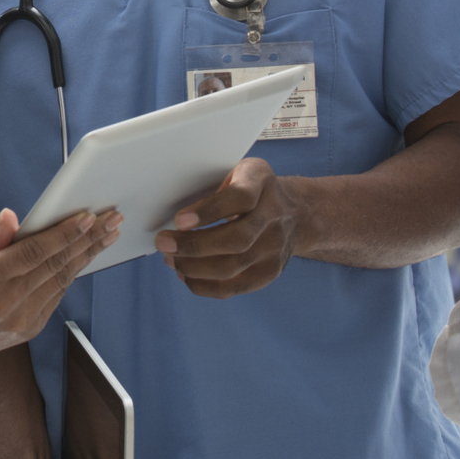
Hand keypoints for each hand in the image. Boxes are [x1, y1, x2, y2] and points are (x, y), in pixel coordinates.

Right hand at [0, 208, 120, 368]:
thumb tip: (12, 218)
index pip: (32, 254)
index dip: (62, 234)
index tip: (86, 217)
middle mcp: (5, 304)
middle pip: (54, 265)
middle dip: (87, 239)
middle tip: (111, 219)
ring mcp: (19, 320)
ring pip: (60, 281)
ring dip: (86, 255)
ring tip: (107, 235)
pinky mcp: (28, 329)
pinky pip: (55, 296)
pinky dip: (70, 274)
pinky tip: (83, 257)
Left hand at [152, 158, 312, 297]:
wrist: (296, 213)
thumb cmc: (252, 188)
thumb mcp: (239, 171)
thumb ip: (214, 184)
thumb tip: (169, 208)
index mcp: (262, 182)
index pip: (240, 197)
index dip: (209, 210)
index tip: (179, 219)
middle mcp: (274, 215)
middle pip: (236, 239)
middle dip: (193, 245)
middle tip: (163, 243)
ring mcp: (275, 247)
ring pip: (233, 267)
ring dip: (194, 267)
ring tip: (170, 259)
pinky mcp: (270, 272)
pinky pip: (234, 287)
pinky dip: (205, 285)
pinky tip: (185, 275)